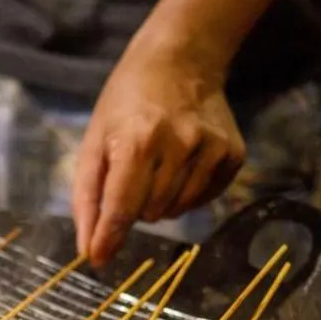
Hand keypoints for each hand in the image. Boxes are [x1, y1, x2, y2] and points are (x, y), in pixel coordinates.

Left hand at [72, 37, 244, 266]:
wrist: (180, 61)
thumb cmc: (126, 103)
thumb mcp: (94, 141)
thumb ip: (87, 197)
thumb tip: (89, 249)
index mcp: (138, 141)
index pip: (122, 207)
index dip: (108, 237)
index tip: (97, 258)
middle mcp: (179, 145)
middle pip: (149, 214)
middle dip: (134, 205)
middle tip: (133, 173)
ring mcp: (211, 149)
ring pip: (177, 211)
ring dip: (160, 201)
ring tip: (156, 167)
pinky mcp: (233, 154)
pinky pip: (203, 199)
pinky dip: (186, 193)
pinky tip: (181, 165)